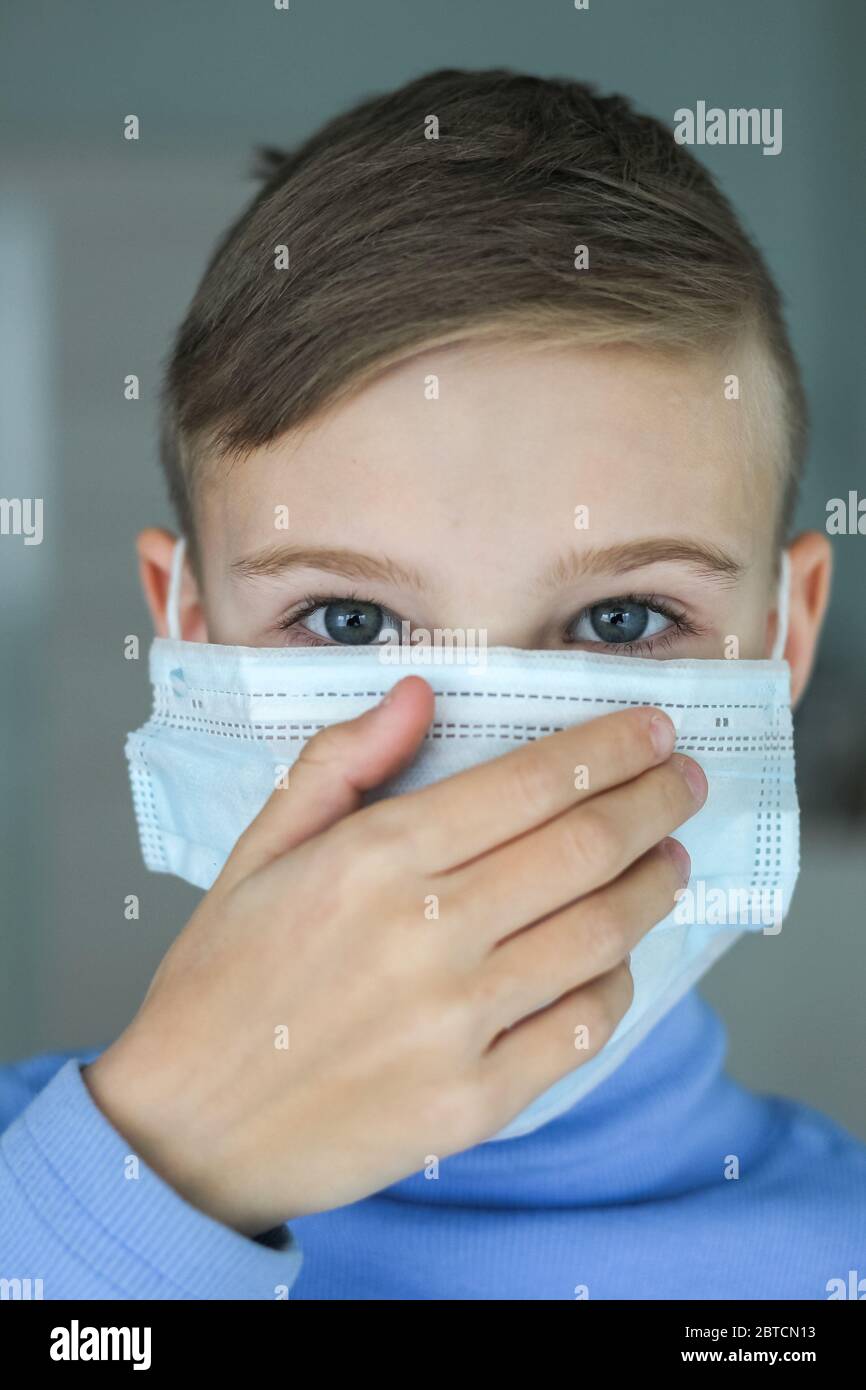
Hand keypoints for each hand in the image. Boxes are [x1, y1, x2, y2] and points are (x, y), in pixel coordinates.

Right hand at [84, 679, 703, 1234]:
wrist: (190, 1126)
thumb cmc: (223, 978)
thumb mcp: (259, 848)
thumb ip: (341, 761)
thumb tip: (420, 693)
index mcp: (375, 858)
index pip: (531, 782)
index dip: (609, 749)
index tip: (653, 731)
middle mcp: (429, 934)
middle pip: (586, 848)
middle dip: (655, 802)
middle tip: (685, 781)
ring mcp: (458, 1024)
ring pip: (602, 934)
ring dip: (654, 885)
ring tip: (672, 859)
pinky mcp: (476, 1102)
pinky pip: (582, 1028)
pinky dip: (617, 981)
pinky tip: (618, 956)